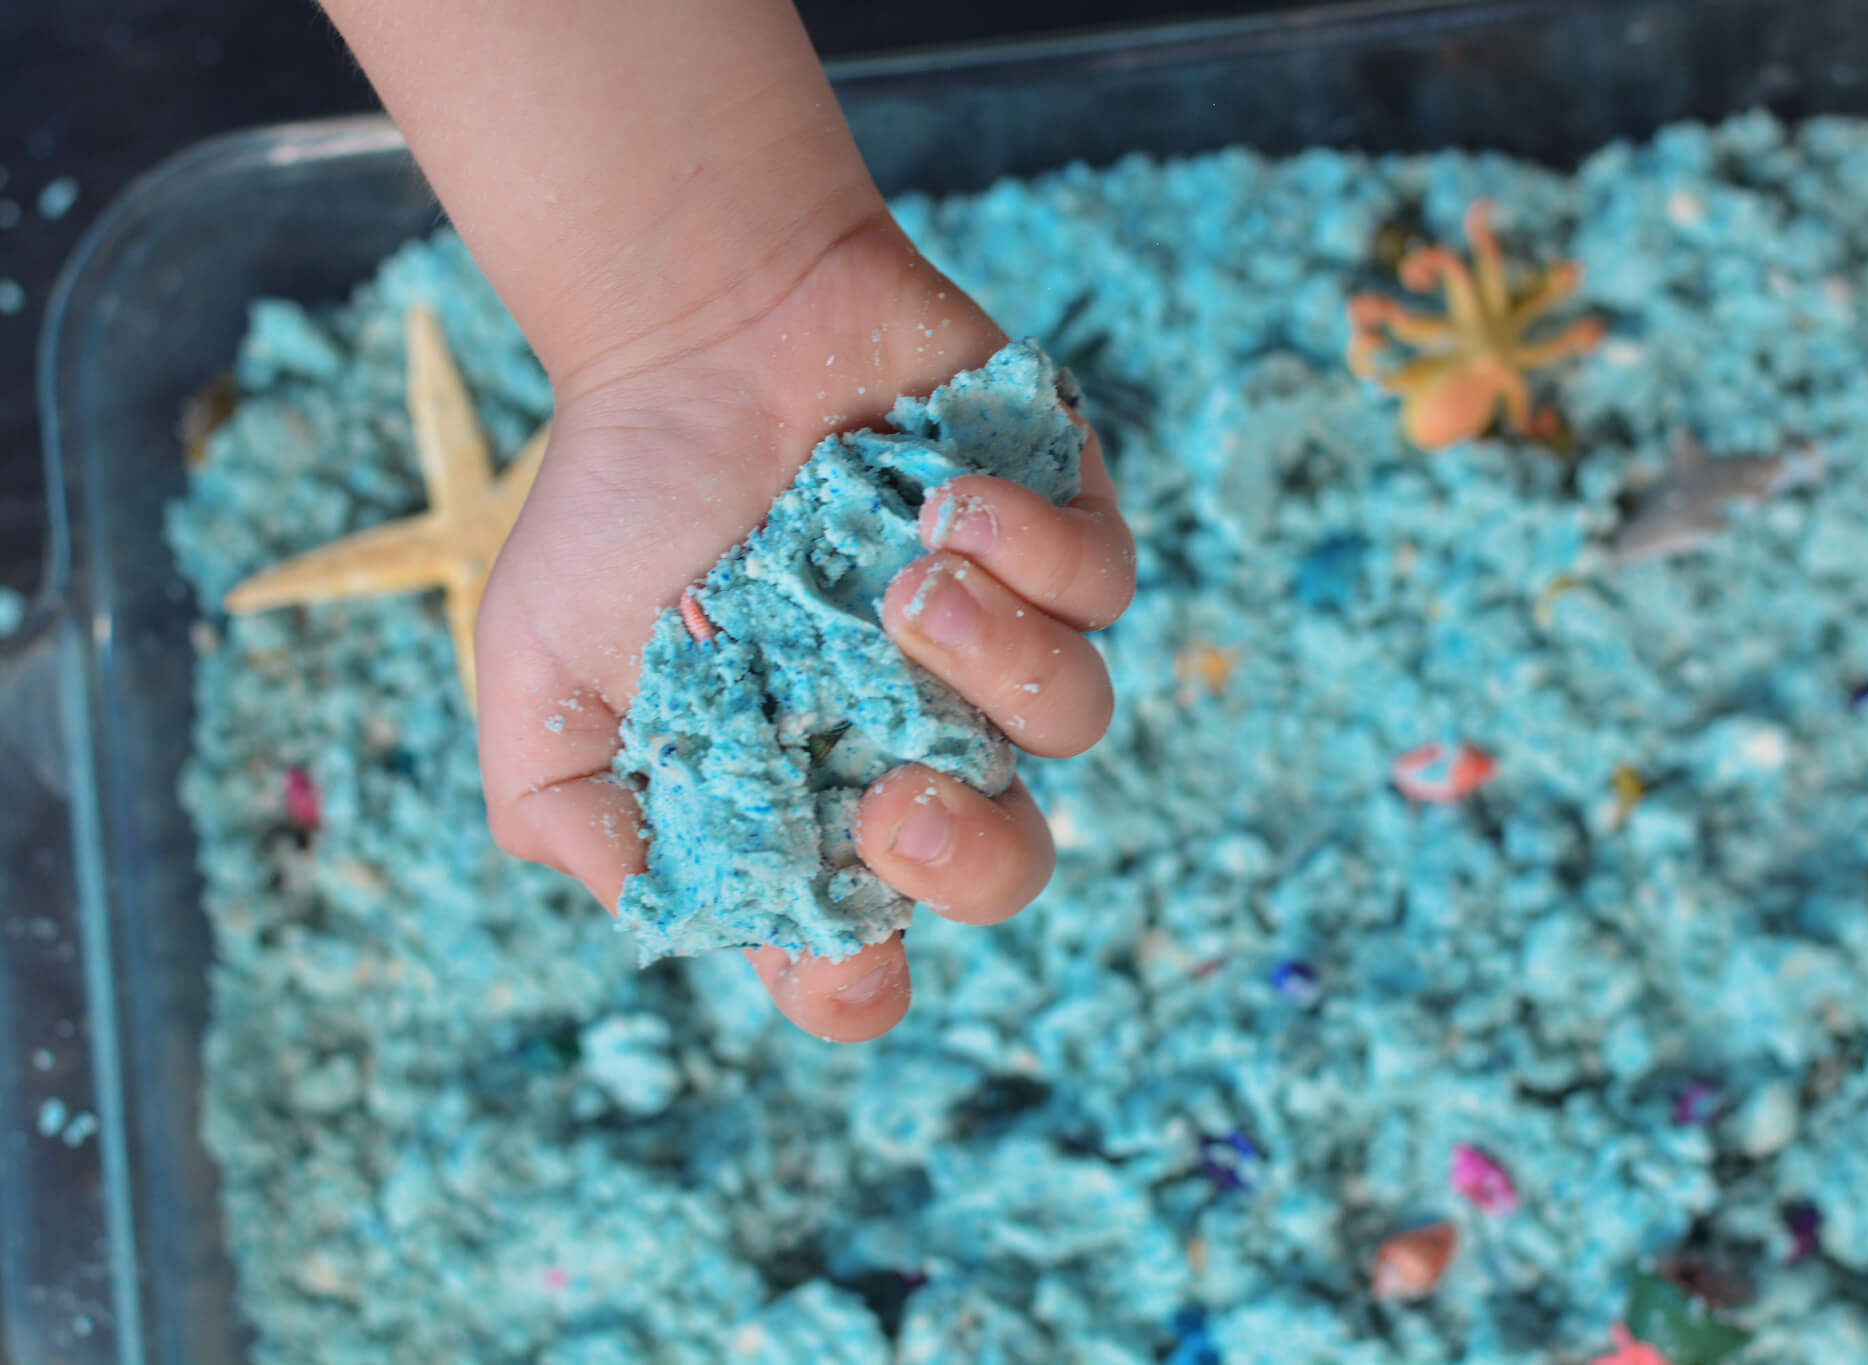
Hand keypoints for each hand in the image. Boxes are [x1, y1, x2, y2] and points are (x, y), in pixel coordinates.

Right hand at [474, 215, 1135, 1040]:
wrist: (693, 324)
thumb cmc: (619, 502)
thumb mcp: (539, 678)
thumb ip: (576, 817)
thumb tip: (666, 912)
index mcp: (806, 795)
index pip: (862, 949)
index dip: (857, 982)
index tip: (836, 943)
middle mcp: (917, 734)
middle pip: (1007, 865)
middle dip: (970, 860)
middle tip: (897, 798)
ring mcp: (1001, 638)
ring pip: (1073, 717)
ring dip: (1000, 667)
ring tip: (906, 583)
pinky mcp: (1063, 532)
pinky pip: (1104, 584)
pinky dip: (1039, 554)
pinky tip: (947, 500)